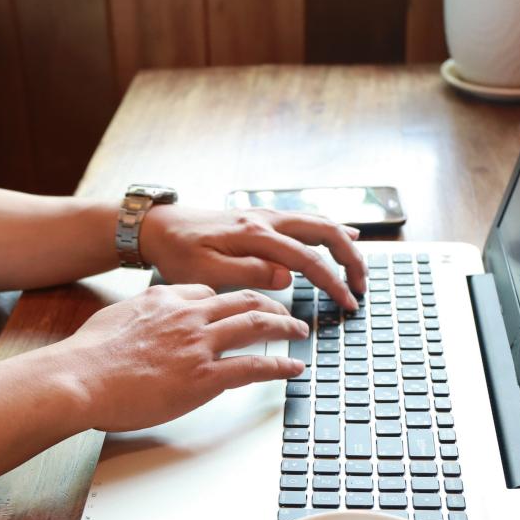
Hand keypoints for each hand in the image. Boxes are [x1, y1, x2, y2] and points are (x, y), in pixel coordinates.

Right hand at [53, 284, 307, 431]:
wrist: (80, 377)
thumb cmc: (89, 356)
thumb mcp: (117, 317)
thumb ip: (140, 315)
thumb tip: (144, 323)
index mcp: (166, 299)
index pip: (209, 291)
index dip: (230, 299)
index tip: (241, 305)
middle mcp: (188, 315)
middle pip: (242, 301)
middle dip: (270, 304)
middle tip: (286, 311)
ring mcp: (199, 345)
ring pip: (256, 325)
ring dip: (284, 327)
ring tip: (299, 332)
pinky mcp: (205, 377)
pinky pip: (254, 366)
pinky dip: (280, 365)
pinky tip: (292, 367)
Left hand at [138, 207, 366, 309]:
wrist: (157, 227)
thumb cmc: (177, 252)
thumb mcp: (206, 271)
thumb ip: (248, 273)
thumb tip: (287, 276)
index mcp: (255, 235)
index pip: (308, 259)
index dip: (333, 282)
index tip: (347, 303)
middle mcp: (265, 220)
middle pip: (324, 232)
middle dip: (350, 260)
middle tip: (362, 288)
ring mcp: (265, 216)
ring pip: (318, 223)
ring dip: (344, 245)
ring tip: (359, 268)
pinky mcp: (261, 218)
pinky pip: (305, 220)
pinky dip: (329, 230)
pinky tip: (345, 236)